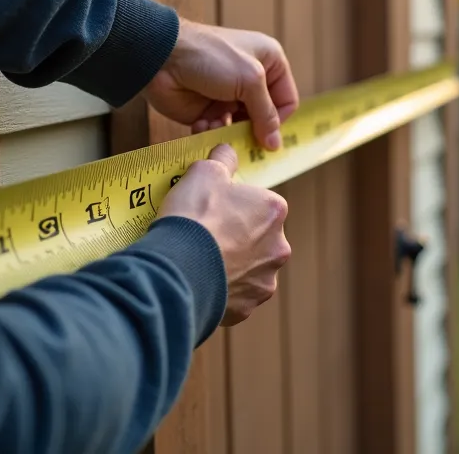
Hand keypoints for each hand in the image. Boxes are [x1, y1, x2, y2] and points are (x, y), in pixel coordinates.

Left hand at [145, 19, 299, 149]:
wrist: (162, 58)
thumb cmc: (210, 56)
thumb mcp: (250, 79)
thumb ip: (266, 113)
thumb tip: (275, 144)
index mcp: (269, 62)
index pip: (287, 100)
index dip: (279, 119)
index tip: (267, 133)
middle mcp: (251, 80)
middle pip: (265, 118)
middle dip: (253, 129)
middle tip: (243, 139)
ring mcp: (229, 96)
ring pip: (241, 128)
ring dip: (230, 132)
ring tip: (216, 125)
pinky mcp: (208, 110)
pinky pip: (219, 131)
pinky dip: (212, 131)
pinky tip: (201, 123)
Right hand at [156, 143, 290, 325]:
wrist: (180, 267)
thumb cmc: (195, 215)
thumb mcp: (205, 171)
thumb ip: (223, 159)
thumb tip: (227, 152)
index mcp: (274, 211)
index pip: (260, 203)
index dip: (235, 205)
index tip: (214, 209)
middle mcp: (279, 248)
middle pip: (258, 238)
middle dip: (237, 237)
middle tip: (207, 236)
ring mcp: (264, 281)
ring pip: (249, 269)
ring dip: (232, 265)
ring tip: (201, 261)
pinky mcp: (248, 307)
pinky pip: (235, 295)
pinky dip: (222, 290)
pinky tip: (201, 281)